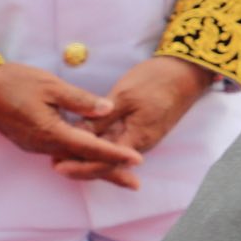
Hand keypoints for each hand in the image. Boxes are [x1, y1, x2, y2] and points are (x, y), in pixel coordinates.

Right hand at [0, 61, 143, 183]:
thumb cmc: (12, 81)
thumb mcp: (50, 85)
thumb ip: (80, 100)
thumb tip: (107, 109)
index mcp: (51, 132)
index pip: (90, 147)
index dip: (115, 155)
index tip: (138, 160)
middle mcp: (43, 145)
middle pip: (83, 163)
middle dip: (110, 174)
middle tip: (136, 184)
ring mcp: (36, 145)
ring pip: (72, 160)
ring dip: (96, 166)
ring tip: (122, 173)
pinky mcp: (31, 141)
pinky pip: (61, 153)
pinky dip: (80, 157)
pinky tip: (94, 155)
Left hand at [51, 56, 214, 185]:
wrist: (186, 74)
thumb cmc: (156, 82)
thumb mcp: (124, 97)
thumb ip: (102, 118)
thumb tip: (78, 135)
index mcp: (137, 138)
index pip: (105, 163)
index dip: (80, 167)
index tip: (57, 165)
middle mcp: (140, 144)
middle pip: (108, 162)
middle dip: (82, 164)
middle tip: (54, 161)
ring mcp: (143, 137)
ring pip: (112, 154)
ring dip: (91, 155)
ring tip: (64, 151)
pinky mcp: (143, 129)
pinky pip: (119, 144)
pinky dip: (101, 145)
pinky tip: (87, 139)